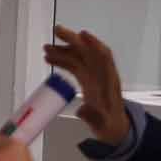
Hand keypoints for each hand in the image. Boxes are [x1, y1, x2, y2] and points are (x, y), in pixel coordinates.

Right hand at [45, 25, 130, 144]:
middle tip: (56, 31)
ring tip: (46, 48)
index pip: (104, 58)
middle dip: (73, 40)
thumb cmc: (111, 126)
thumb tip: (81, 110)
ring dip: (64, 50)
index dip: (94, 45)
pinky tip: (50, 59)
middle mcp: (101, 74)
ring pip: (79, 57)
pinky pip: (74, 65)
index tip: (82, 34)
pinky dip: (62, 60)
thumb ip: (93, 117)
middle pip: (88, 52)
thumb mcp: (103, 125)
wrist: (114, 129)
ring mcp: (94, 76)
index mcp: (108, 82)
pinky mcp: (86, 79)